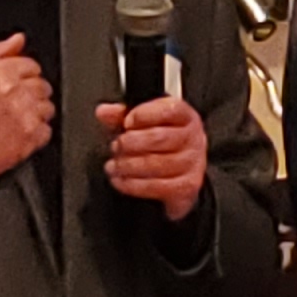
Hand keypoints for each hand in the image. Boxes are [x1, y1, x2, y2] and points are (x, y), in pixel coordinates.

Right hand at [0, 33, 55, 192]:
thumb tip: (18, 40)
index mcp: (1, 73)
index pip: (32, 66)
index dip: (23, 76)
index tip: (14, 86)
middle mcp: (15, 92)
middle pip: (42, 86)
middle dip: (30, 94)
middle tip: (13, 105)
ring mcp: (25, 116)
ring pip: (47, 108)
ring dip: (35, 113)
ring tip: (15, 120)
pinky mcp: (31, 137)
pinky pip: (46, 131)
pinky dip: (36, 134)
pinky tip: (18, 133)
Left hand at [94, 93, 207, 221]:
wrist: (183, 167)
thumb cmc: (162, 140)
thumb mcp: (142, 121)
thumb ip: (122, 114)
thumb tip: (104, 112)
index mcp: (184, 116)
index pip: (169, 110)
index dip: (144, 115)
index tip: (126, 122)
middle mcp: (192, 138)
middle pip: (159, 138)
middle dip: (130, 142)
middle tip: (116, 145)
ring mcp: (192, 163)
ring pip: (156, 164)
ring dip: (127, 165)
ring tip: (114, 164)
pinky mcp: (186, 186)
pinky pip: (156, 186)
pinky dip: (133, 184)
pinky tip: (120, 179)